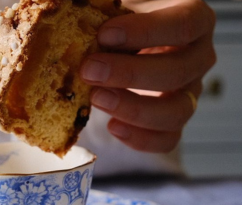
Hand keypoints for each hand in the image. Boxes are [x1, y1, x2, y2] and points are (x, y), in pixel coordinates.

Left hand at [81, 0, 215, 151]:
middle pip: (178, 71)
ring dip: (133, 109)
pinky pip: (167, 140)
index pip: (185, 24)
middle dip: (129, 74)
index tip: (104, 35)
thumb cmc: (116, 26)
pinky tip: (112, 126)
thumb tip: (61, 5)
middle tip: (89, 70)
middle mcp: (196, 58)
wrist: (116, 52)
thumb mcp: (111, 9)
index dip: (147, 32)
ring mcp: (187, 93)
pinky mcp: (172, 121)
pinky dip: (140, 138)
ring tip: (96, 99)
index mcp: (191, 20)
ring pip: (176, 112)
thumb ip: (101, 6)